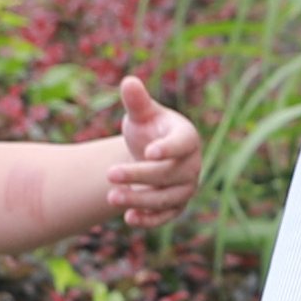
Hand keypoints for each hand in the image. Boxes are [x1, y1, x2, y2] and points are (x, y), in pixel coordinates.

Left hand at [95, 79, 203, 228]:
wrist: (150, 155)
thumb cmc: (148, 129)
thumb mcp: (141, 115)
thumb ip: (136, 101)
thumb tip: (128, 81)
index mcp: (187, 137)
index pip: (182, 144)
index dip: (168, 148)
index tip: (148, 152)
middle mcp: (191, 164)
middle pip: (167, 173)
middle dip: (138, 175)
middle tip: (109, 174)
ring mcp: (185, 188)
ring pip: (165, 198)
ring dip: (138, 199)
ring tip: (111, 197)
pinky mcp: (176, 207)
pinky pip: (165, 216)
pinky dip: (148, 220)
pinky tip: (128, 218)